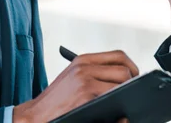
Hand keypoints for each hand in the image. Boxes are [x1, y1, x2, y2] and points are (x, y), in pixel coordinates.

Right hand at [12, 50, 138, 121]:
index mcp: (82, 60)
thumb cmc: (55, 101)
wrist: (35, 116)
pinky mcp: (86, 97)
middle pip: (124, 69)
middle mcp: (84, 67)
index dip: (131, 66)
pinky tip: (115, 111)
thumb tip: (122, 78)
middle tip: (132, 92)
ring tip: (124, 101)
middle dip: (132, 82)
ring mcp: (85, 82)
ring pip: (122, 82)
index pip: (118, 55)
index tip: (135, 76)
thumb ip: (93, 74)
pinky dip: (119, 105)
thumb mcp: (72, 78)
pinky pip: (113, 97)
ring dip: (126, 93)